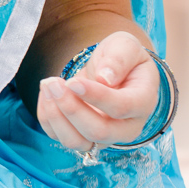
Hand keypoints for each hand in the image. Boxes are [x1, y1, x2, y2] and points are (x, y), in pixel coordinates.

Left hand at [34, 30, 159, 158]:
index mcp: (142, 103)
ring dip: (55, 116)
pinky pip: (59, 136)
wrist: (112, 71)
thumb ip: (119, 59)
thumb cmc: (121, 57)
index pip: (121, 108)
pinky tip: (46, 94)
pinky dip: (47, 117)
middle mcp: (126, 127)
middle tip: (53, 82)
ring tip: (47, 86)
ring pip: (76, 141)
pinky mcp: (82, 137)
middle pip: (98, 132)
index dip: (95, 96)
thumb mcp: (126, 46)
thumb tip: (104, 79)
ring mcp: (104, 137)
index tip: (72, 82)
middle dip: (71, 108)